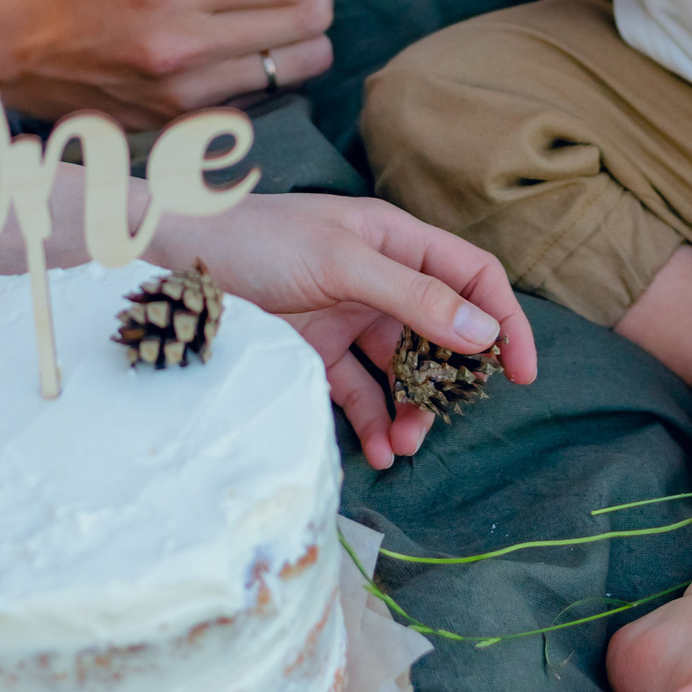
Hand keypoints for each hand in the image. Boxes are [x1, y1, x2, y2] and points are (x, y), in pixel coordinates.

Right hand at [0, 0, 334, 124]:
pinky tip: (234, 38)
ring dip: (299, 25)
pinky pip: (271, 90)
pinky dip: (271, 60)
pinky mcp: (188, 122)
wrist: (23, 48)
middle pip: (310, 18)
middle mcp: (180, 46)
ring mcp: (186, 94)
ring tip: (261, 2)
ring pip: (306, 61)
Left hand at [179, 192, 538, 470]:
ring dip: (409, 409)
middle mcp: (379, 276)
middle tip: (446, 419)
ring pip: (400, 370)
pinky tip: (375, 452)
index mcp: (395, 239)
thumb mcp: (342, 262)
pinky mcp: (315, 350)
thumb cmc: (256, 240)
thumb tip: (483, 332)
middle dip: (449, 380)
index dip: (503, 319)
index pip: (472, 275)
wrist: (170, 258)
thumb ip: (413, 296)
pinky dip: (370, 423)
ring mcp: (347, 315)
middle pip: (440, 331)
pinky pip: (358, 391)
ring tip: (402, 445)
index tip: (521, 372)